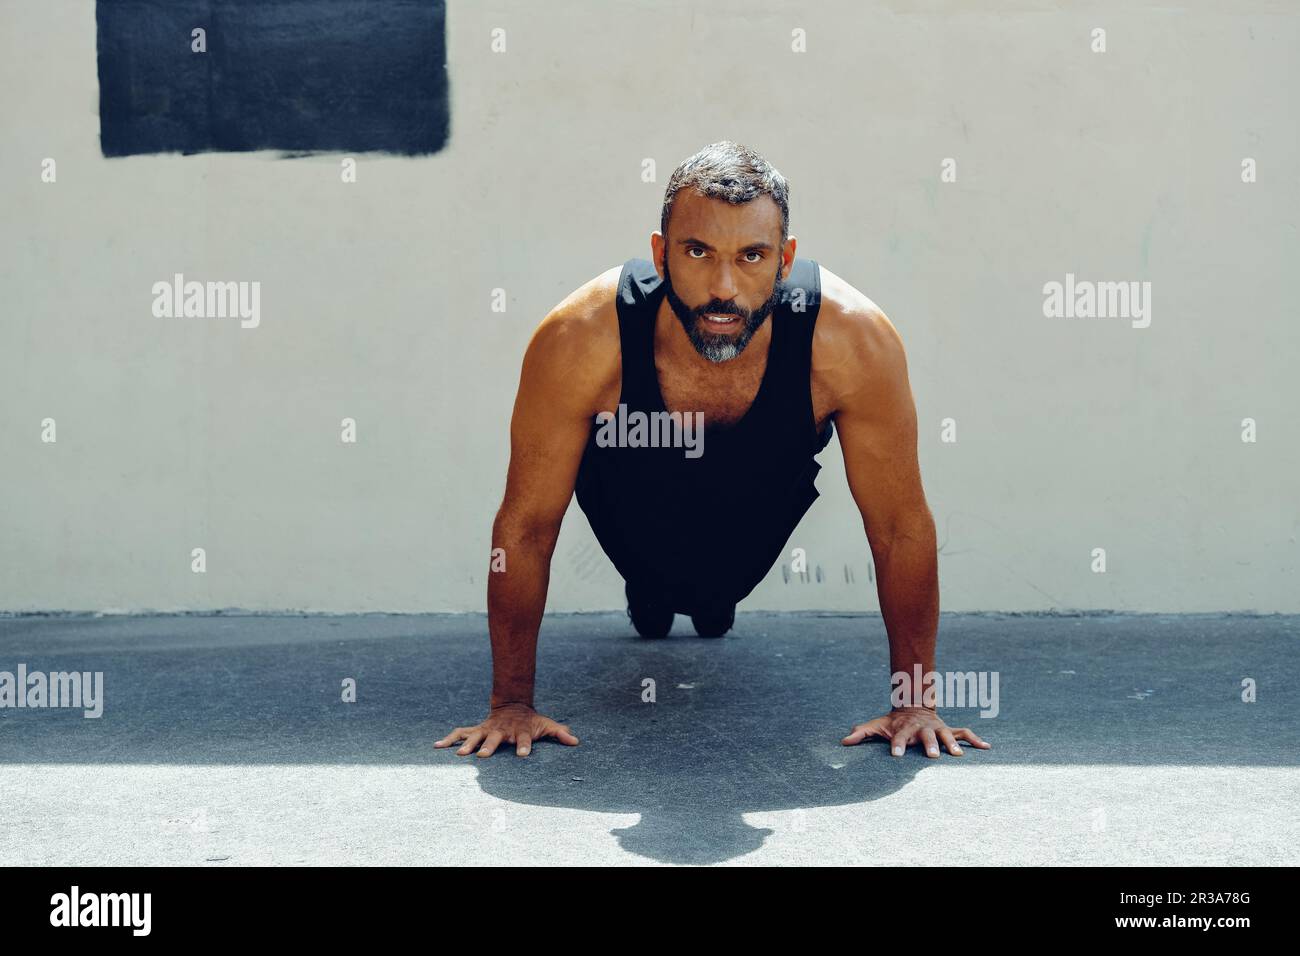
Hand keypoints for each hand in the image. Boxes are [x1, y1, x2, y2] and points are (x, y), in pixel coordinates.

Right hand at [435, 703, 579, 757]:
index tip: (523, 755)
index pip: (524, 740)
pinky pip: (460, 734)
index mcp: (520, 732)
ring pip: (475, 737)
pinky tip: (436, 746)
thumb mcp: (547, 724)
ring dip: (467, 745)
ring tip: (458, 755)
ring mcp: (487, 730)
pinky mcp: (476, 731)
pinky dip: (448, 739)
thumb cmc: (531, 721)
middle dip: (489, 747)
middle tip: (484, 756)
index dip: (524, 747)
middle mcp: (501, 731)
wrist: (513, 706)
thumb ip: (559, 733)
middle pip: (495, 739)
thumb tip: (576, 741)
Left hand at [841, 706, 990, 757]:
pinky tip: (988, 747)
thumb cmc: (893, 722)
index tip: (895, 755)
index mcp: (904, 729)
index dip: (896, 745)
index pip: (898, 737)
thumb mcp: (876, 725)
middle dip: (930, 745)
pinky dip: (976, 740)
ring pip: (947, 735)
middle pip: (926, 737)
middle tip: (932, 756)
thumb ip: (862, 733)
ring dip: (953, 744)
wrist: (912, 705)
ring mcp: (938, 728)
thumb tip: (844, 741)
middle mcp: (922, 729)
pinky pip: (965, 733)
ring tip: (960, 755)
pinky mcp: (949, 730)